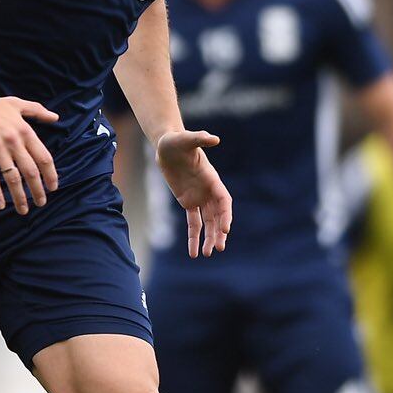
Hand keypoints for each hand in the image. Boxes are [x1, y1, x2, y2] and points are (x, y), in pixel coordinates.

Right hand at [0, 93, 59, 212]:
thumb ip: (38, 111)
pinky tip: (0, 205)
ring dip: (20, 197)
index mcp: (25, 132)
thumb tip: (56, 118)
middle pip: (31, 172)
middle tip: (41, 203)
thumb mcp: (18, 104)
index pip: (44, 158)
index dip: (51, 175)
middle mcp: (14, 142)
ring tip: (24, 209)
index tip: (53, 187)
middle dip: (38, 191)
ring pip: (13, 179)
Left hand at [156, 128, 231, 256]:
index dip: (226, 215)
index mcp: (212, 179)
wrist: (167, 145)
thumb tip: (213, 138)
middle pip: (217, 216)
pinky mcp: (188, 202)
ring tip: (205, 254)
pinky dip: (194, 237)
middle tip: (218, 248)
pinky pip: (193, 222)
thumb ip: (199, 139)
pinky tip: (193, 252)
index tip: (225, 229)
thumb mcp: (185, 139)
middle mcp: (209, 190)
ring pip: (208, 222)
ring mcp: (199, 197)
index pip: (223, 201)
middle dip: (218, 232)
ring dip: (208, 238)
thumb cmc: (176, 141)